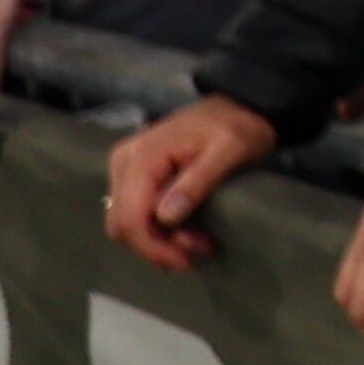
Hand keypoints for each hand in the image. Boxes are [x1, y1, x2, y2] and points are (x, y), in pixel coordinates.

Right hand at [103, 93, 278, 270]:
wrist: (241, 104)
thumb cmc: (239, 125)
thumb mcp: (230, 149)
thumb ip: (198, 181)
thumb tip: (166, 217)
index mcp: (142, 155)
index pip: (130, 216)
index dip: (153, 247)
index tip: (186, 260)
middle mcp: (124, 162)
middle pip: (123, 224)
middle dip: (157, 246)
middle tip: (197, 250)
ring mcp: (125, 168)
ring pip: (127, 223)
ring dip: (158, 241)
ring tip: (197, 243)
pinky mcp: (134, 175)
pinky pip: (134, 212)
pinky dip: (157, 229)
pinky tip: (185, 232)